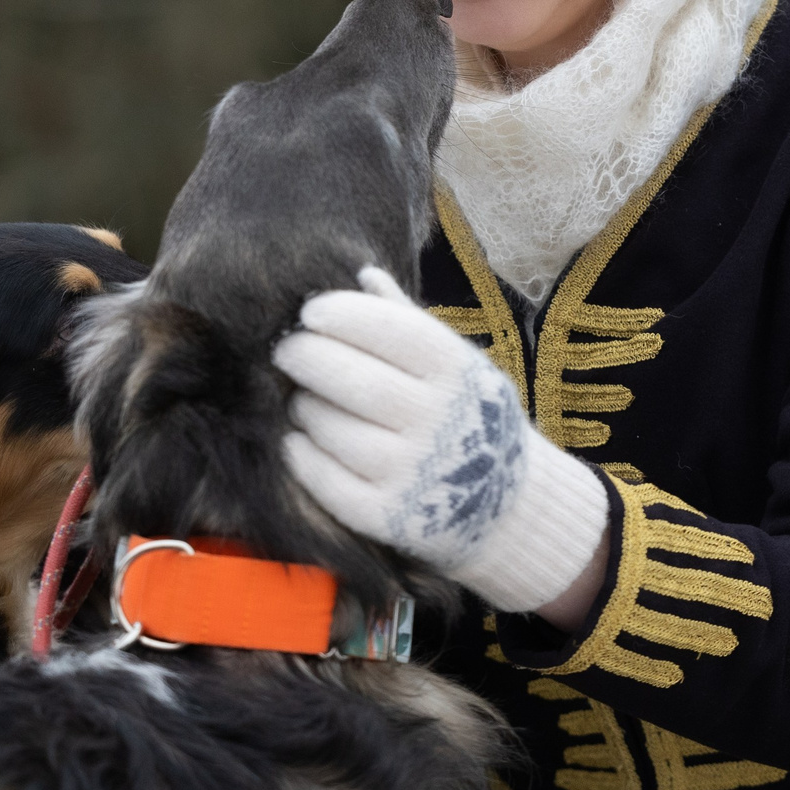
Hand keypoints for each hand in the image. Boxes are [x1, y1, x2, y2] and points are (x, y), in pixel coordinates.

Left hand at [275, 267, 609, 615]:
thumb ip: (407, 321)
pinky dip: (302, 453)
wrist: (505, 504)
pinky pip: (325, 479)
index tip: (308, 312)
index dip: (341, 315)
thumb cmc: (465, 415)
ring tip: (300, 398)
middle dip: (307, 357)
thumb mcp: (454, 362)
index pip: (390, 330)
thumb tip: (362, 273)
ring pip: (333, 428)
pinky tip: (299, 438)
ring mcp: (415, 472)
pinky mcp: (390, 516)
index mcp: (458, 371)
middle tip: (284, 350)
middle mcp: (441, 421)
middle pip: (354, 380)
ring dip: (304, 406)